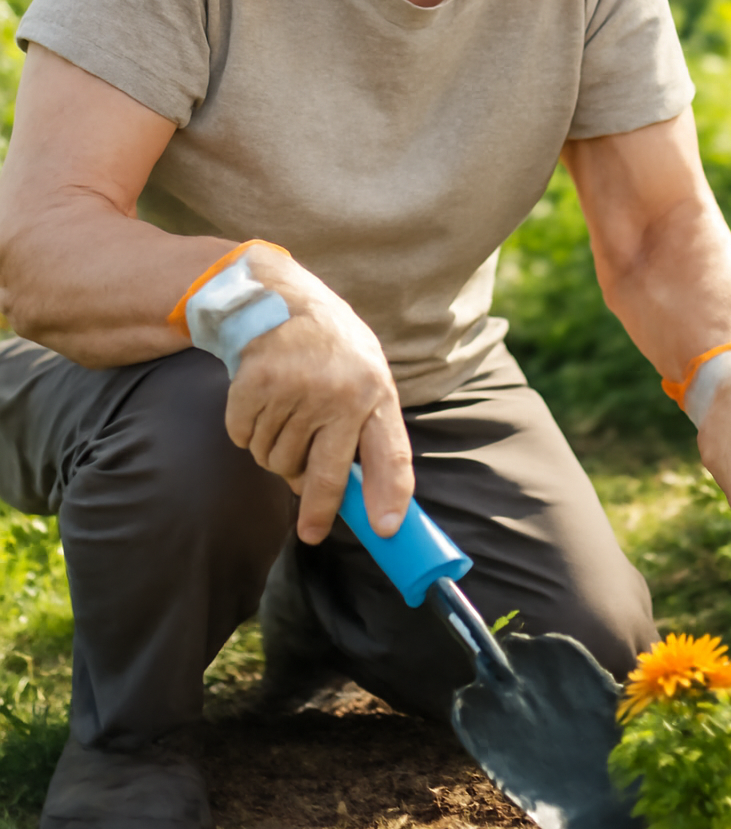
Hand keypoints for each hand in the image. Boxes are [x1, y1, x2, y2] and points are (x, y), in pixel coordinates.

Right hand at [222, 247, 413, 545]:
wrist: (278, 297)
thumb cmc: (329, 347)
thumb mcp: (365, 374)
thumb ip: (365, 430)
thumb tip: (358, 498)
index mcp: (374, 389)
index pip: (388, 453)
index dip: (388, 495)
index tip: (385, 530)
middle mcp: (337, 393)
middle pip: (324, 475)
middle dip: (319, 511)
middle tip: (312, 532)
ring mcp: (294, 391)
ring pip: (278, 460)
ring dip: (277, 453)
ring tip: (286, 418)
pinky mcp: (254, 388)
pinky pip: (245, 440)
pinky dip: (248, 432)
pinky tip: (260, 403)